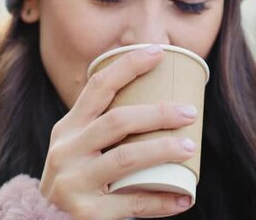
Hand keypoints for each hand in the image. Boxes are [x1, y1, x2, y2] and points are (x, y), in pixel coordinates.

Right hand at [39, 45, 196, 219]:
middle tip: (189, 112)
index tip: (159, 52)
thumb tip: (156, 99)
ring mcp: (73, 183)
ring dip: (163, 149)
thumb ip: (101, 125)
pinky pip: (132, 204)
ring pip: (126, 158)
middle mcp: (65, 151)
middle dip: (157, 113)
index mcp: (67, 128)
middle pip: (117, 121)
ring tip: (190, 147)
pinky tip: (184, 198)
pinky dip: (162, 201)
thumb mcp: (76, 146)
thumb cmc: (76, 176)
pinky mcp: (86, 213)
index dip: (129, 66)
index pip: (97, 86)